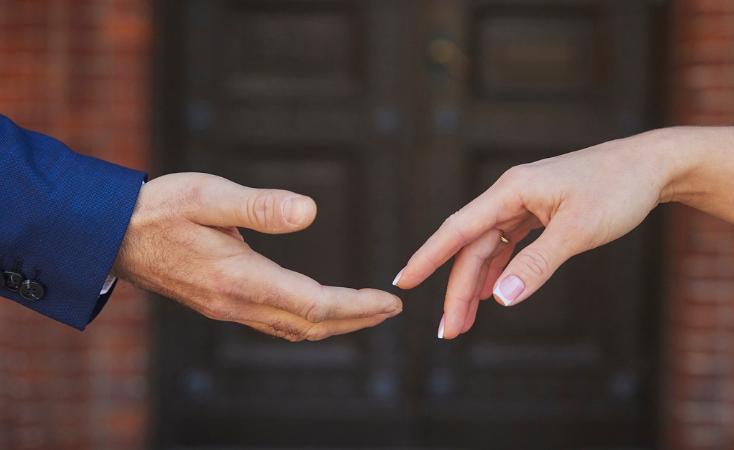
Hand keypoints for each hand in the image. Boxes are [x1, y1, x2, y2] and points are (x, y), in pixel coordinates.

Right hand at [114, 173, 401, 340]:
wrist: (112, 235)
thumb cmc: (160, 208)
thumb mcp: (207, 196)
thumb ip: (259, 206)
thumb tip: (311, 212)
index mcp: (239, 277)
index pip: (314, 302)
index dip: (357, 304)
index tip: (390, 300)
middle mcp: (236, 302)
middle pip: (310, 324)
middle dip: (356, 319)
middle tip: (391, 310)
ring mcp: (228, 309)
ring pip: (293, 329)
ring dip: (336, 325)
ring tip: (367, 314)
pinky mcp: (221, 305)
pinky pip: (275, 324)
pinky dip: (308, 322)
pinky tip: (320, 312)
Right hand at [394, 130, 676, 338]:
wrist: (652, 166)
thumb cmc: (618, 189)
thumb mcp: (578, 231)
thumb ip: (537, 264)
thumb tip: (503, 299)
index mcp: (512, 190)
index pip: (458, 229)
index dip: (428, 258)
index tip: (403, 282)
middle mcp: (512, 194)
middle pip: (472, 247)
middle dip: (458, 289)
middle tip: (449, 331)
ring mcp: (526, 203)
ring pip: (489, 248)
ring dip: (477, 284)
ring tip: (464, 322)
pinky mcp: (541, 211)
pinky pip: (509, 243)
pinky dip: (500, 269)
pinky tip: (495, 292)